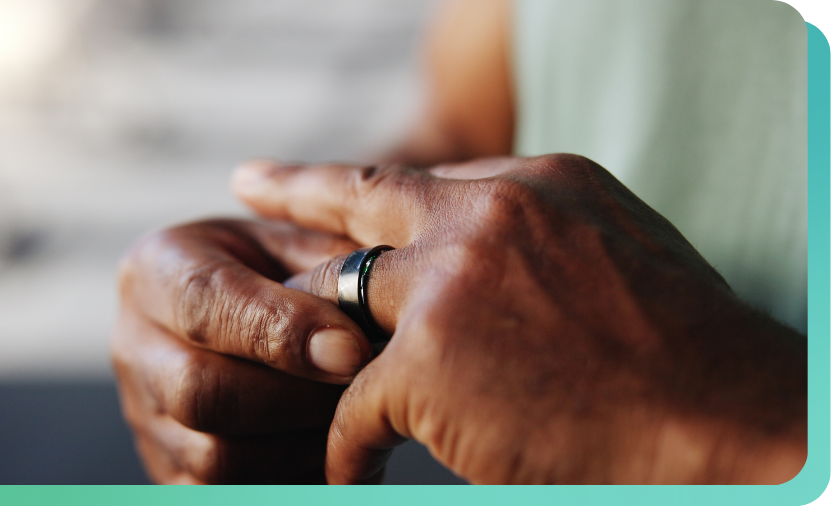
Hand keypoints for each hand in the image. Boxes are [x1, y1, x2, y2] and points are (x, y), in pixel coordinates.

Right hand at [112, 219, 373, 482]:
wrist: (244, 313)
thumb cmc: (279, 269)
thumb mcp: (297, 242)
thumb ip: (324, 269)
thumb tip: (362, 329)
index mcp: (158, 268)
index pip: (204, 302)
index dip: (281, 331)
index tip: (352, 349)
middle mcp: (135, 345)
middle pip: (198, 391)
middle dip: (295, 398)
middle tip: (360, 389)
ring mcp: (145, 416)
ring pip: (213, 458)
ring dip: (298, 447)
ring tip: (351, 420)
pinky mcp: (168, 470)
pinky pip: (227, 493)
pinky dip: (289, 479)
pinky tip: (329, 452)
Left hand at [233, 155, 807, 483]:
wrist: (722, 416)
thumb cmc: (684, 348)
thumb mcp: (616, 249)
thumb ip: (541, 236)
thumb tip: (489, 241)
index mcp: (532, 185)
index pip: (423, 179)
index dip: (372, 186)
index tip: (327, 172)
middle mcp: (485, 217)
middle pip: (362, 200)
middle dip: (296, 191)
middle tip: (250, 187)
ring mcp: (450, 286)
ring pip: (340, 302)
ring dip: (311, 341)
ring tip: (278, 364)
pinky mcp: (428, 365)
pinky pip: (355, 404)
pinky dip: (348, 444)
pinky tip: (349, 469)